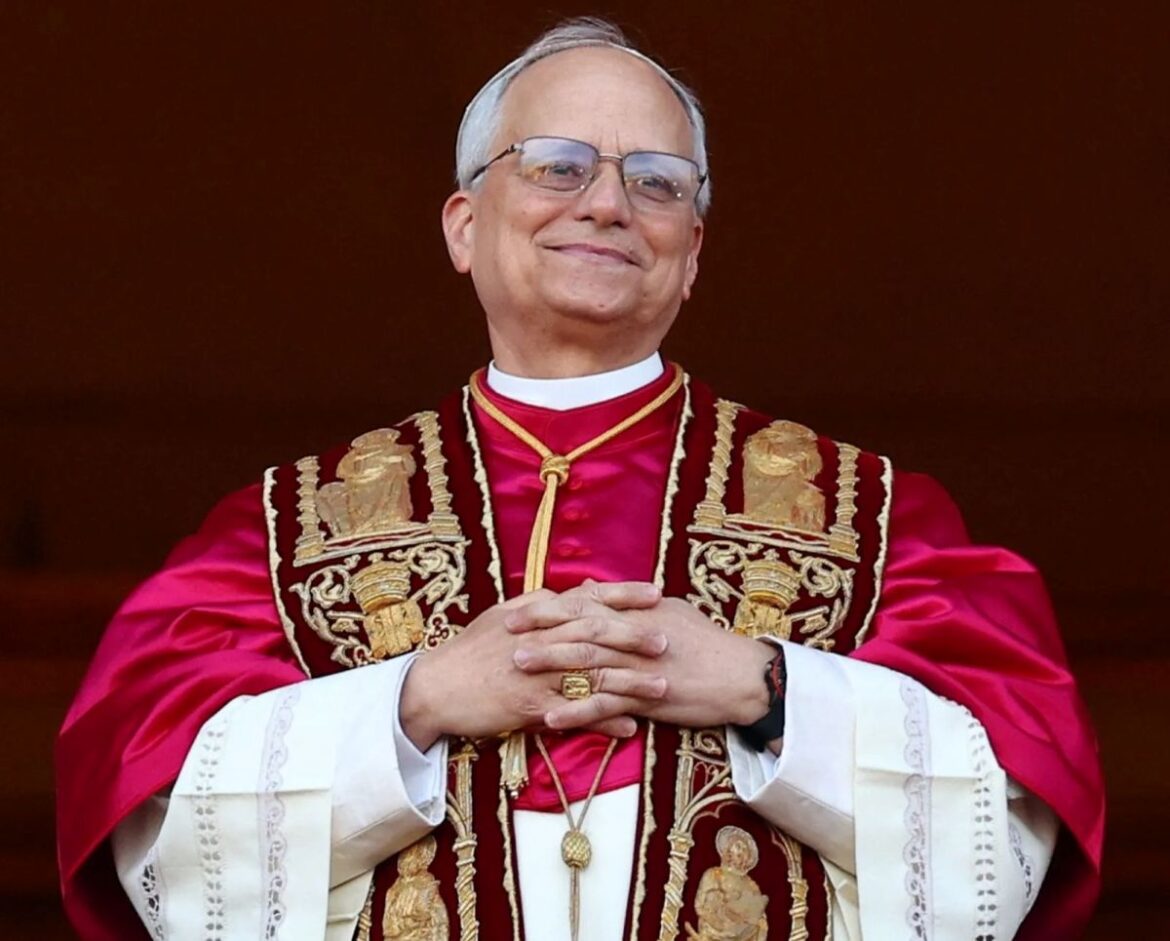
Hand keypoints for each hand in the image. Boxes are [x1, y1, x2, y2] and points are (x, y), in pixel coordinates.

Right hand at [399, 580, 668, 749]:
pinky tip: (630, 726)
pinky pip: (573, 713)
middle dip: (635, 635)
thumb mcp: (504, 617)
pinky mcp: (529, 705)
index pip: (587, 599)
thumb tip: (570, 593)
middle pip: (595, 633)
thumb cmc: (470, 651)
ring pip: (591, 674)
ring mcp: (535, 673)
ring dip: (630, 681)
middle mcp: (539, 639)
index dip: (623, 595)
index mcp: (535, 613)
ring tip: (662, 686)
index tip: (656, 592)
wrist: (435, 687)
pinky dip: (603, 720)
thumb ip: (540, 605)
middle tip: (668, 639)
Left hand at [509, 595, 775, 731]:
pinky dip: (577, 711)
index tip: (517, 608)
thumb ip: (626, 601)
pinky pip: (606, 705)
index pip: (585, 604)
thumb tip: (590, 585)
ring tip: (517, 669)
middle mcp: (636, 634)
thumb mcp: (668, 612)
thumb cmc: (706, 643)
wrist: (741, 677)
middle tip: (505, 635)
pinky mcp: (648, 698)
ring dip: (550, 666)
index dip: (548, 606)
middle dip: (539, 630)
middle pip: (579, 628)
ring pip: (587, 662)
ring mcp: (640, 666)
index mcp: (637, 612)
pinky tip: (550, 718)